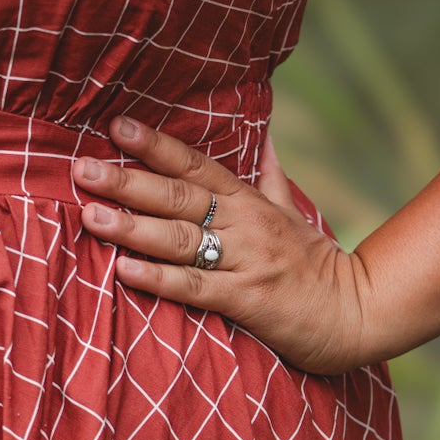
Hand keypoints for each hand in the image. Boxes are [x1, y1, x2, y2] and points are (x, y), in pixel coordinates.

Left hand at [74, 116, 372, 374]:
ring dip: (133, 227)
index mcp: (250, 201)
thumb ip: (271, 175)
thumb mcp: (294, 212)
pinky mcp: (247, 300)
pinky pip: (196, 287)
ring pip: (181, 239)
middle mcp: (245, 224)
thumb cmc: (317, 265)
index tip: (116, 127)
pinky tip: (125, 270)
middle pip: (179, 196)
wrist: (357, 312)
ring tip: (92, 217)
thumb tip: (265, 133)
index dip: (156, 145)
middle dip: (128, 182)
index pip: (196, 164)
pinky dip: (160, 278)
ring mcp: (246, 261)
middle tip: (82, 169)